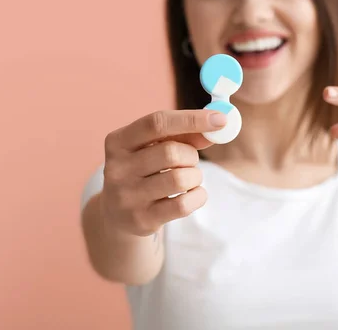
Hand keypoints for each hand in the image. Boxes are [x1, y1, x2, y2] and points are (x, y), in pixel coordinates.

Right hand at [100, 109, 226, 236]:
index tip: (220, 119)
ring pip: (180, 179)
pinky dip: (198, 196)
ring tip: (189, 178)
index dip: (192, 119)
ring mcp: (127, 196)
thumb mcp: (154, 148)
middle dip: (191, 155)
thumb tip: (215, 127)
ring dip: (195, 176)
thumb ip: (184, 135)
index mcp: (118, 141)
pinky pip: (183, 205)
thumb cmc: (144, 171)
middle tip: (190, 161)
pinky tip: (192, 195)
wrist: (119, 215)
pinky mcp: (141, 219)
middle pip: (171, 152)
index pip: (157, 123)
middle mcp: (117, 168)